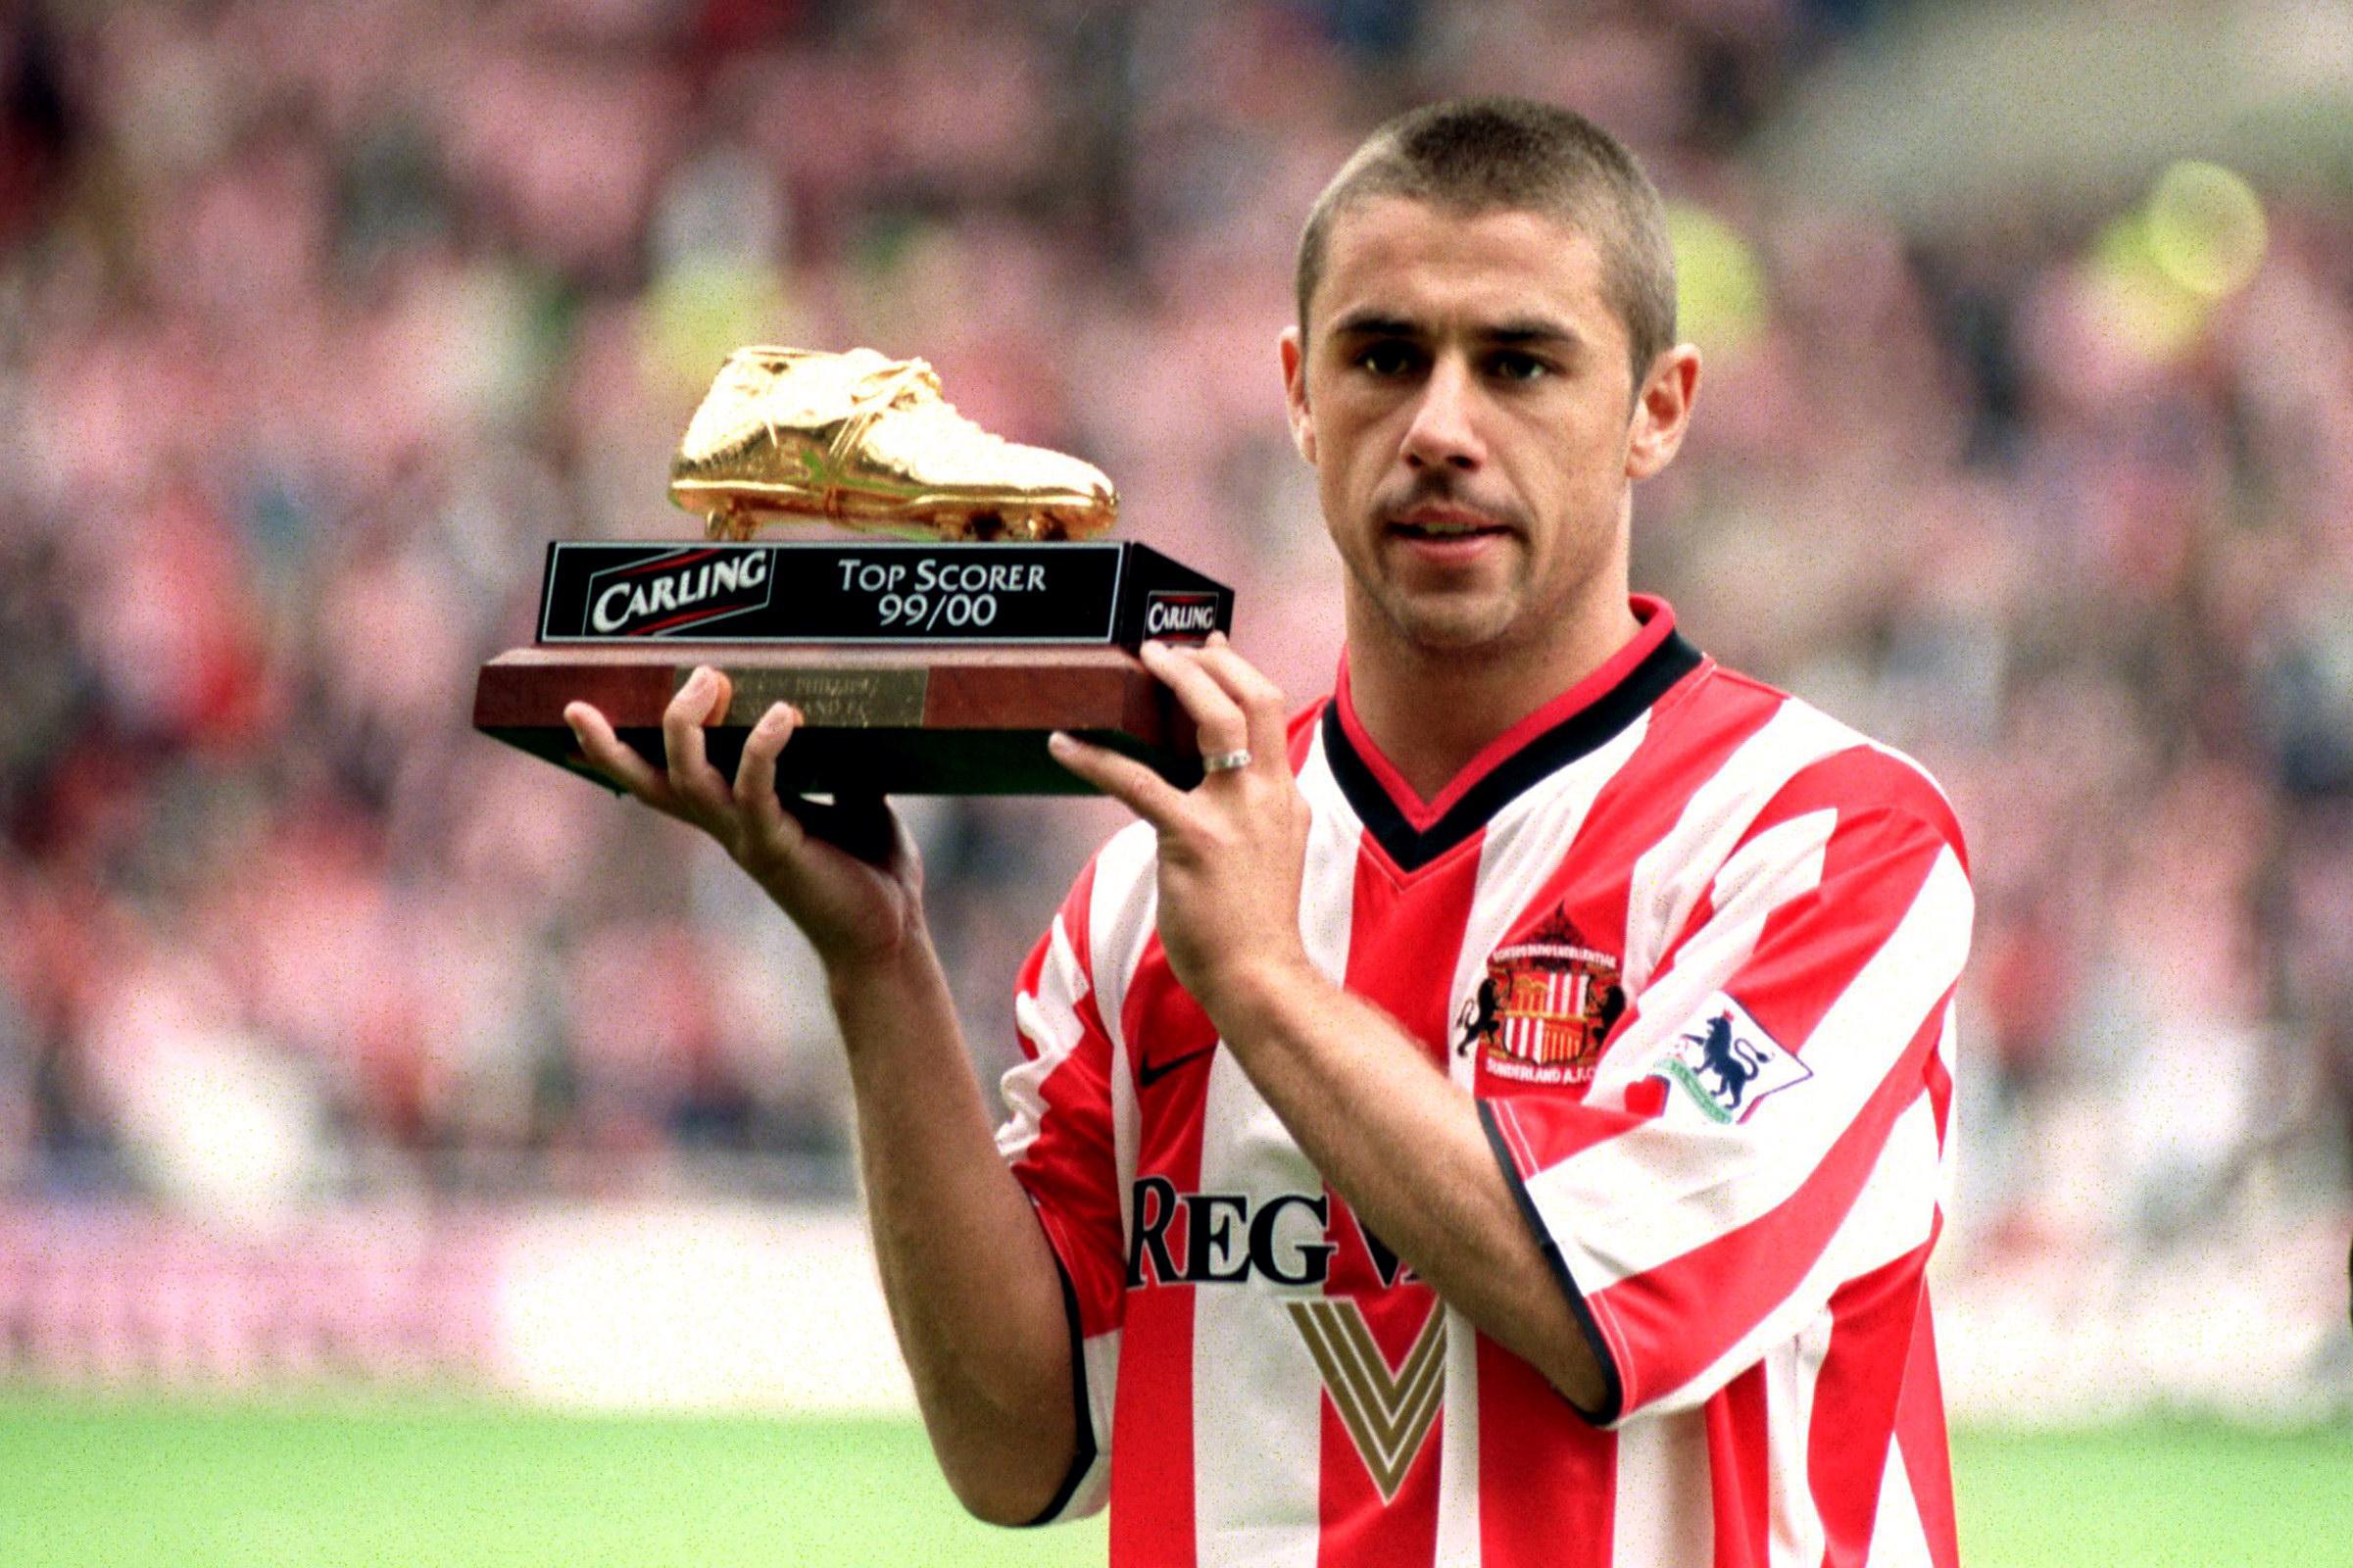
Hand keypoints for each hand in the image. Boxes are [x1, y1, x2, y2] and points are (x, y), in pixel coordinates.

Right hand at [563, 666, 925, 972]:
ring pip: (687, 780)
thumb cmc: (871, 872)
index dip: (614, 753)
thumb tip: (853, 709)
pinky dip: (763, 749)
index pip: (662, 780)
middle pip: (649, 782)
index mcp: (735, 813)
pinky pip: (754, 791)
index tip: (573, 717)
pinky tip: (781, 716)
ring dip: (687, 726)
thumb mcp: (854, 799)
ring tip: (705, 678)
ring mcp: (745, 837)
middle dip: (611, 743)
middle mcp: (727, 826)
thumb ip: (841, 760)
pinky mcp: (775, 847)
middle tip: (588, 699)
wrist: (889, 939)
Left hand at [1047, 636, 1312, 1015]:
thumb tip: (1212, 794)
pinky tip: (1064, 745)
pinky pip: (1138, 781)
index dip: (1240, 670)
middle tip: (1164, 647)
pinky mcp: (1194, 838)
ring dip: (1175, 681)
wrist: (1259, 978)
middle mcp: (1268, 794)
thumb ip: (1252, 815)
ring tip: (1137, 663)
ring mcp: (1235, 814)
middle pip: (1253, 698)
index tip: (1212, 645)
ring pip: (1214, 720)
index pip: (1271, 713)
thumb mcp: (1269, 855)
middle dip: (1209, 662)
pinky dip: (1096, 758)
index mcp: (1285, 797)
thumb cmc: (1253, 927)